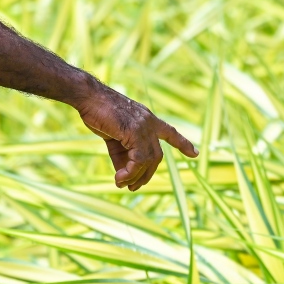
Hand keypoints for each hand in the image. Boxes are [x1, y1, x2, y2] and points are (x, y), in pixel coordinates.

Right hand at [74, 85, 197, 190]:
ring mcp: (144, 126)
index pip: (170, 132)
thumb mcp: (113, 136)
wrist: (88, 97)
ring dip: (136, 176)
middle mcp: (150, 122)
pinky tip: (120, 178)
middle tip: (133, 187)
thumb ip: (122, 155)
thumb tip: (124, 177)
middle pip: (157, 155)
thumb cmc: (98, 113)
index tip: (195, 154)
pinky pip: (138, 159)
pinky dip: (130, 172)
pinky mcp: (135, 131)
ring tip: (122, 184)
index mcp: (147, 119)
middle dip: (147, 174)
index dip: (182, 144)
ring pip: (148, 160)